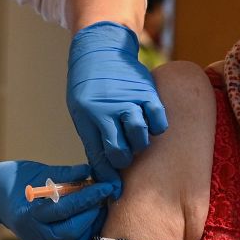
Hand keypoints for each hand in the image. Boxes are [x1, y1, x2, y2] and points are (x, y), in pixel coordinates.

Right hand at [0, 162, 111, 239]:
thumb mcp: (35, 172)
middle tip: (106, 195)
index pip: (64, 210)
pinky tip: (89, 216)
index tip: (105, 186)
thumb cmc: (10, 179)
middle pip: (71, 232)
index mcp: (28, 215)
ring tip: (99, 205)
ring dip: (90, 226)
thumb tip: (89, 170)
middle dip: (93, 213)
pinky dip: (83, 234)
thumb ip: (63, 174)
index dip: (87, 198)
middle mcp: (34, 233)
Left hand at [67, 21, 167, 196]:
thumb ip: (94, 137)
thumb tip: (107, 173)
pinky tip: (150, 125)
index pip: (98, 157)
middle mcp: (107, 109)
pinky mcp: (147, 91)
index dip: (108, 177)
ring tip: (135, 138)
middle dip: (123, 160)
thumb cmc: (89, 86)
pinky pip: (158, 120)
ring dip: (139, 144)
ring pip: (140, 137)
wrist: (99, 49)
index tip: (115, 190)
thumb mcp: (81, 111)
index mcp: (87, 116)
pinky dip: (156, 127)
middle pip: (120, 151)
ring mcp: (128, 99)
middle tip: (124, 153)